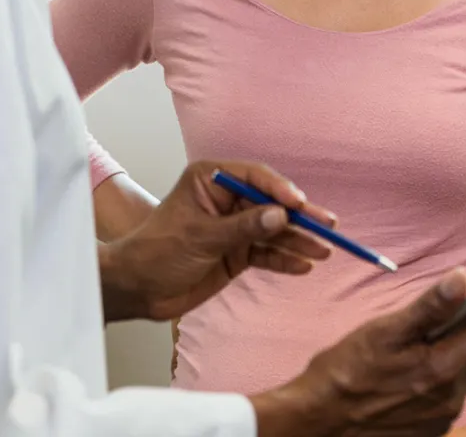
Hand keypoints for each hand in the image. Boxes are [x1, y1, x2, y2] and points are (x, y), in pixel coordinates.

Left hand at [98, 160, 334, 321]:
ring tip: (324, 250)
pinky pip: (266, 253)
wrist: (137, 288)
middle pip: (271, 204)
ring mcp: (233, 227)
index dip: (280, 190)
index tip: (300, 204)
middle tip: (328, 224)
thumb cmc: (157, 251)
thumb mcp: (201, 236)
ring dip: (298, 240)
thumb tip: (281, 215)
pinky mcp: (236, 253)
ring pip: (273, 230)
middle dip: (299, 216)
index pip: (255, 177)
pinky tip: (303, 265)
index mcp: (212, 180)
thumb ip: (243, 227)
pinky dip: (284, 259)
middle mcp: (227, 200)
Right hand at [251, 269, 465, 436]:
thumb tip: (464, 279)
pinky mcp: (432, 427)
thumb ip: (428, 307)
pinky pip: (458, 388)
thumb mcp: (384, 331)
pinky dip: (463, 364)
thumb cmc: (344, 374)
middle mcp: (452, 396)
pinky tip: (455, 350)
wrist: (318, 425)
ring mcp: (443, 416)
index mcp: (443, 368)